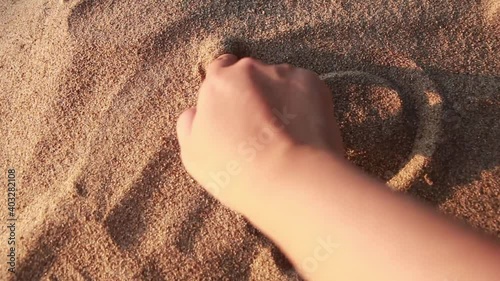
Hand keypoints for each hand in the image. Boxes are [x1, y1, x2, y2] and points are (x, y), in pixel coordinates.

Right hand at [177, 55, 342, 212]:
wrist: (293, 178)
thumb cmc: (237, 172)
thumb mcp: (193, 155)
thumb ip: (189, 124)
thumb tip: (195, 111)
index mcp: (218, 82)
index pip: (218, 70)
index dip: (224, 89)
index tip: (232, 109)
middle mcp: (250, 69)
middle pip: (249, 73)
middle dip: (252, 92)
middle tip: (258, 128)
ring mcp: (284, 74)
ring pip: (279, 80)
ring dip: (279, 97)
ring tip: (284, 134)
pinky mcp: (314, 83)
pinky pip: (304, 88)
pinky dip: (303, 104)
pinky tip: (302, 131)